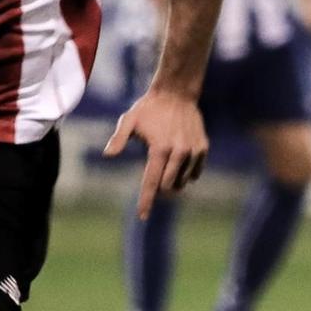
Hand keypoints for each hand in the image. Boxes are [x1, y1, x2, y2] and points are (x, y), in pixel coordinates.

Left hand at [104, 88, 208, 218]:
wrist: (177, 93)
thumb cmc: (149, 108)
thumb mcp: (129, 120)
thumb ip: (119, 138)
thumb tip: (108, 155)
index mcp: (160, 148)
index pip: (152, 182)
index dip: (146, 201)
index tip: (143, 216)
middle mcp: (179, 152)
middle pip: (168, 186)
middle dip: (158, 189)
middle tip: (152, 176)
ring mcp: (193, 151)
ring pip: (182, 182)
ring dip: (172, 181)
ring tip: (165, 164)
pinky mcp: (203, 149)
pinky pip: (194, 173)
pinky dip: (185, 174)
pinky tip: (178, 162)